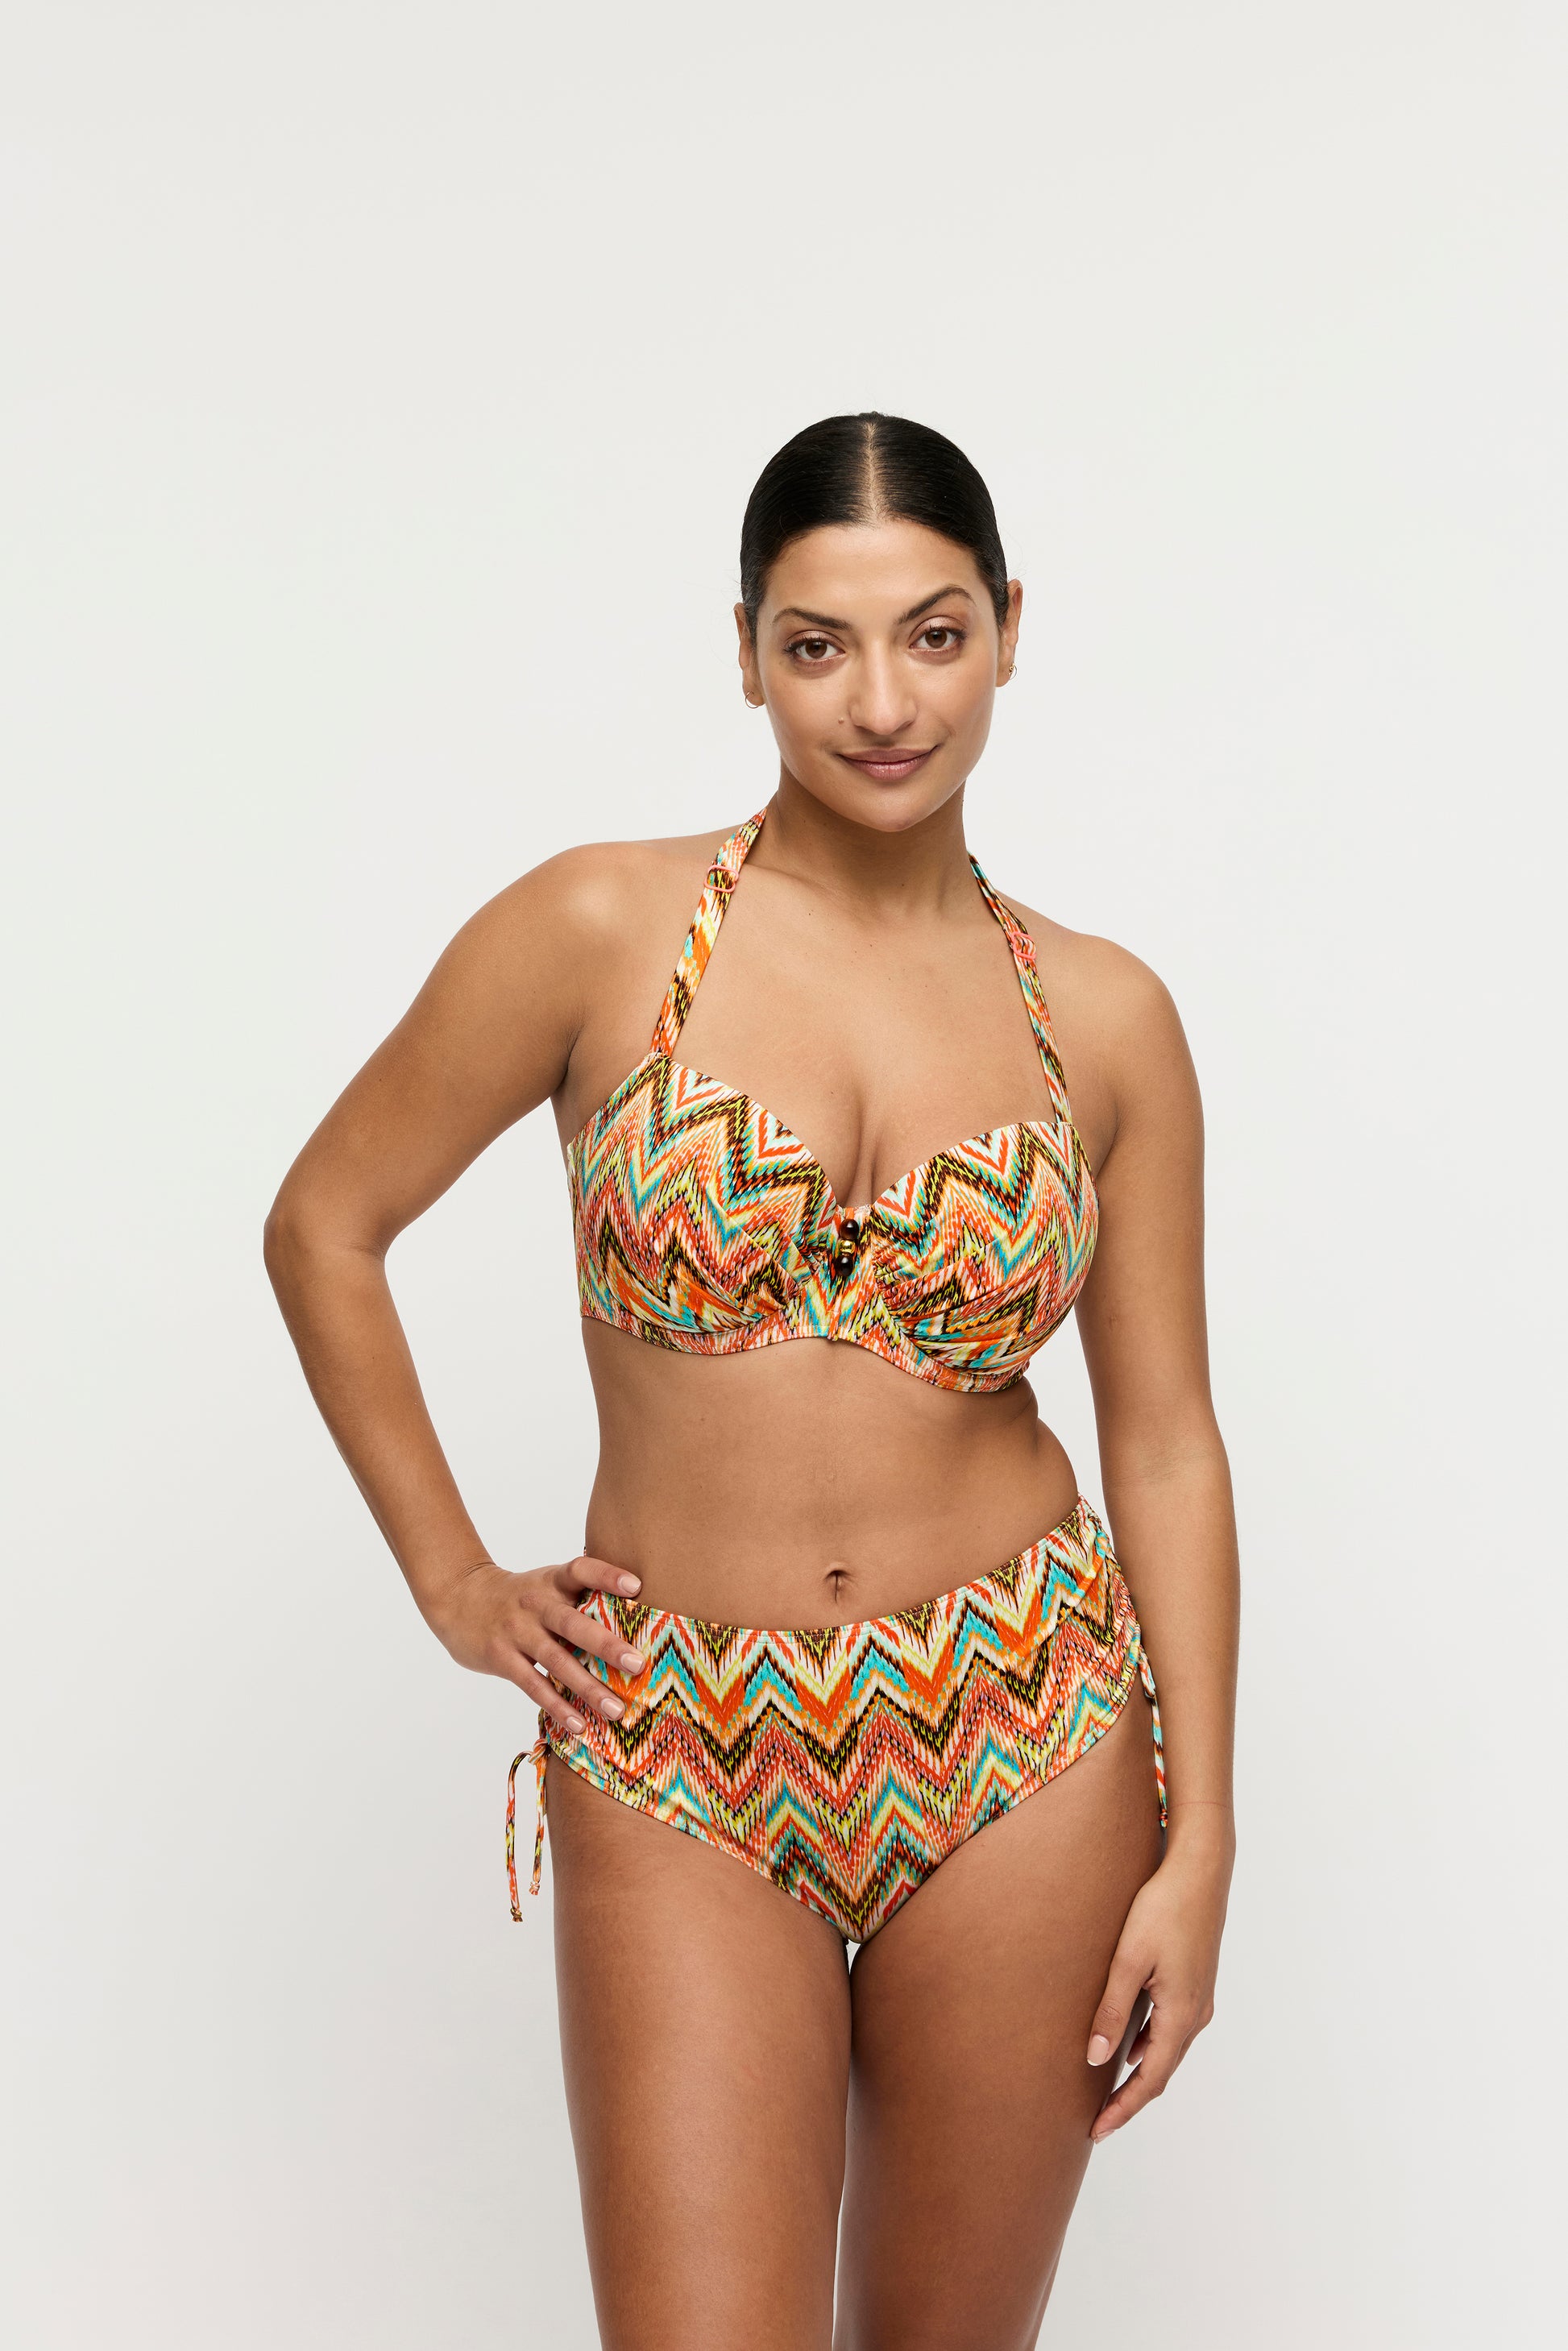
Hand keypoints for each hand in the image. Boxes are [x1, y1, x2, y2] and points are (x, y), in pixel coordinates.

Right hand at [425, 1554, 646, 1732]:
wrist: (458, 1596)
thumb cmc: (518, 1596)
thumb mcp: (544, 1583)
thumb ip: (578, 1597)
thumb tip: (633, 1622)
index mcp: (550, 1580)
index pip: (581, 1570)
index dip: (608, 1576)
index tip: (636, 1587)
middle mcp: (535, 1604)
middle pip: (573, 1623)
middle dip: (606, 1644)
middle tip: (638, 1664)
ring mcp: (517, 1632)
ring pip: (557, 1661)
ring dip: (588, 1687)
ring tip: (616, 1709)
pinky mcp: (502, 1658)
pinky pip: (534, 1686)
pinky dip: (558, 1707)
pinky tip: (579, 1725)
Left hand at [1086, 1832, 1230, 2141]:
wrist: (1200, 1870)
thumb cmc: (1162, 1908)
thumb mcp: (1129, 1960)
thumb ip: (1112, 2011)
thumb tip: (1094, 2058)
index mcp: (1181, 2015)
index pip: (1150, 2080)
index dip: (1123, 2108)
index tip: (1097, 2130)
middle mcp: (1196, 2015)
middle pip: (1161, 2071)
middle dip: (1130, 2099)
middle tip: (1098, 2122)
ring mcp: (1199, 1999)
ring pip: (1167, 2051)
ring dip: (1141, 2074)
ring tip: (1109, 2091)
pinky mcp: (1195, 1983)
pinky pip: (1171, 2028)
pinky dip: (1150, 2047)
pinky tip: (1130, 2045)